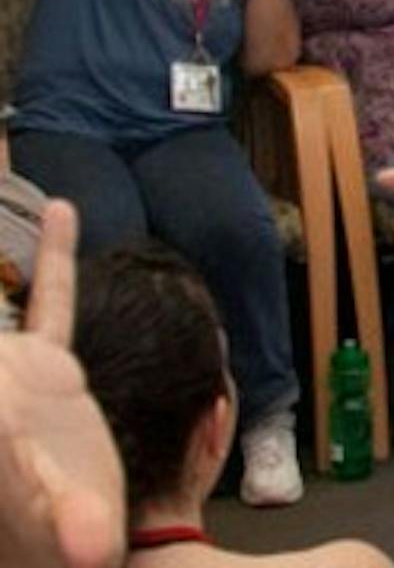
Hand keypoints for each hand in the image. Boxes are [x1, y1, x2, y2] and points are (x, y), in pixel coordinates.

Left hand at [0, 202, 125, 567]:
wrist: (74, 554)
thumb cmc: (63, 545)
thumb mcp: (72, 533)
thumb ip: (78, 530)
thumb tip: (92, 548)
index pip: (7, 343)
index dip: (30, 281)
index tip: (13, 186)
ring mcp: (17, 371)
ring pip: (6, 297)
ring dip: (5, 256)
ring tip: (2, 157)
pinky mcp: (49, 370)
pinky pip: (52, 300)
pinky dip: (60, 255)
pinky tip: (67, 211)